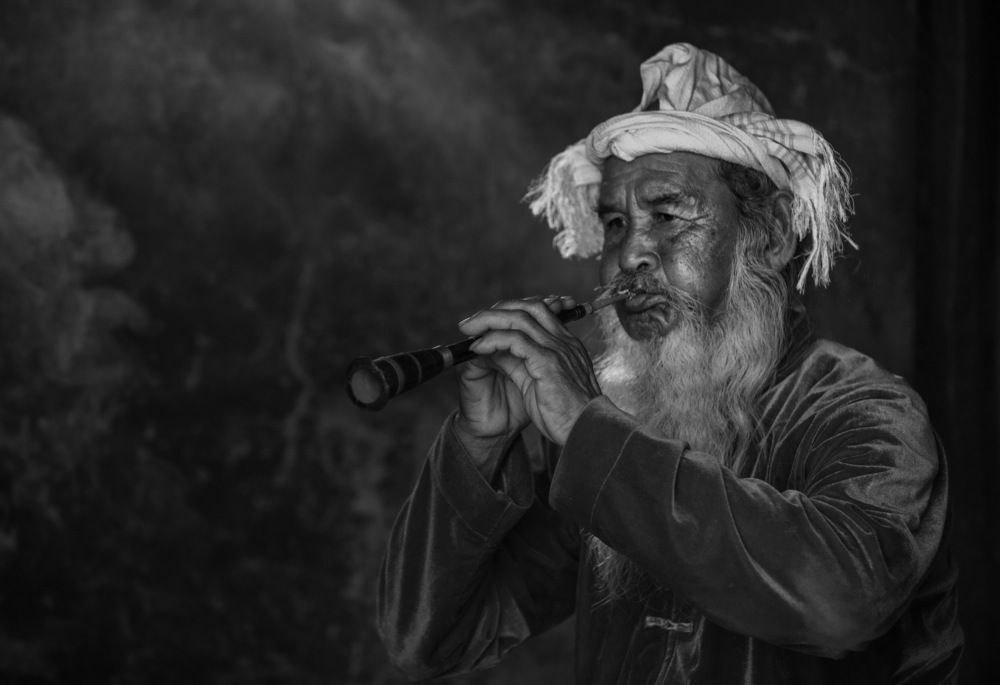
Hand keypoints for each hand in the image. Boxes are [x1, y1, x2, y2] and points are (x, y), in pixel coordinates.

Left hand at [456, 296, 600, 445]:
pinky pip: (515, 341)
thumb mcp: (540, 382)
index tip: (487, 320)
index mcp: (566, 344)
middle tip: (470, 322)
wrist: (589, 433)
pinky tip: (478, 348)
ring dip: (488, 320)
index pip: (538, 311)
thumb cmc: (567, 414)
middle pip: (527, 307)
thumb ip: (521, 363)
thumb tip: (495, 351)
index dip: (510, 311)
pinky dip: (493, 340)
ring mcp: (557, 350)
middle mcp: (563, 341)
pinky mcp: (548, 363)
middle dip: (495, 310)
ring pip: (519, 319)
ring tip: (467, 330)